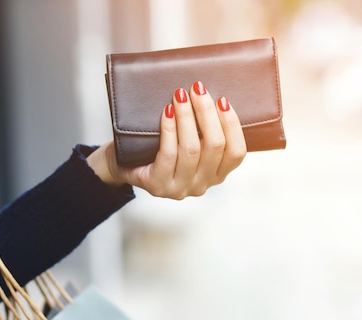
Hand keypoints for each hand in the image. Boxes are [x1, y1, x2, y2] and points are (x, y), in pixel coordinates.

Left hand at [88, 81, 246, 198]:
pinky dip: (169, 130)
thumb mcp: (189, 142)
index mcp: (216, 175)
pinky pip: (168, 154)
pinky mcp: (158, 186)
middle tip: (197, 89)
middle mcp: (201, 185)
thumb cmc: (159, 149)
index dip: (232, 125)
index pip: (236, 153)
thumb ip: (204, 128)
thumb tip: (209, 93)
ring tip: (180, 95)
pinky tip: (167, 112)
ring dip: (187, 117)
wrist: (125, 166)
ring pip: (192, 149)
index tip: (222, 100)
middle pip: (215, 146)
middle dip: (207, 113)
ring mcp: (180, 188)